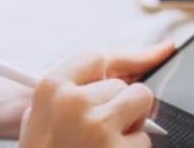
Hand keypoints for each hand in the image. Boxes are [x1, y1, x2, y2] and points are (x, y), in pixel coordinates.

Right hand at [18, 42, 174, 147]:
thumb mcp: (40, 116)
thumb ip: (76, 87)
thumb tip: (142, 60)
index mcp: (51, 88)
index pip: (96, 57)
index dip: (122, 60)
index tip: (152, 55)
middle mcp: (74, 103)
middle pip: (122, 85)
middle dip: (117, 105)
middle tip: (97, 128)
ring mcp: (98, 127)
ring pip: (140, 104)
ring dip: (131, 124)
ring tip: (104, 142)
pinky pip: (144, 140)